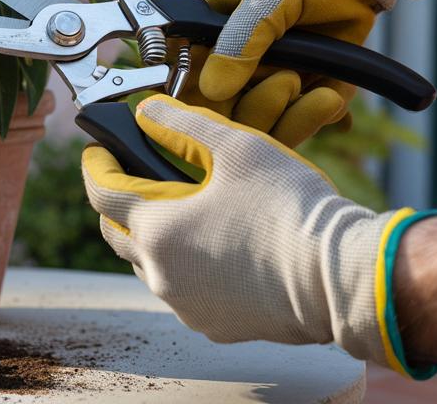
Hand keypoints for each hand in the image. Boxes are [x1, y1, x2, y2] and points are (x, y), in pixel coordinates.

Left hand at [81, 94, 413, 366]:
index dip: (95, 163)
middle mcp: (161, 274)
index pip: (101, 192)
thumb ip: (182, 124)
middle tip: (130, 176)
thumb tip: (146, 110)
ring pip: (148, 265)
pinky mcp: (215, 325)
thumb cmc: (290, 208)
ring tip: (175, 209)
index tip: (98, 148)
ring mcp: (186, 305)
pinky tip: (210, 247)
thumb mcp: (235, 147)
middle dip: (115, 202)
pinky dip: (183, 266)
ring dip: (150, 236)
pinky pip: (183, 292)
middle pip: (115, 232)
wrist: (341, 277)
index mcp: (156, 229)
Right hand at [175, 46, 350, 147]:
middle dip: (261, 105)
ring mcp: (267, 71)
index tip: (227, 104)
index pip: (185, 72)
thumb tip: (211, 92)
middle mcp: (232, 54)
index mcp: (206, 25)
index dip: (200, 96)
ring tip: (323, 91)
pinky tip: (335, 92)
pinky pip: (300, 115)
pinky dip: (321, 110)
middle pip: (226, 105)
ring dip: (296, 112)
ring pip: (265, 117)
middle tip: (290, 82)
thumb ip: (240, 43)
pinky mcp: (300, 82)